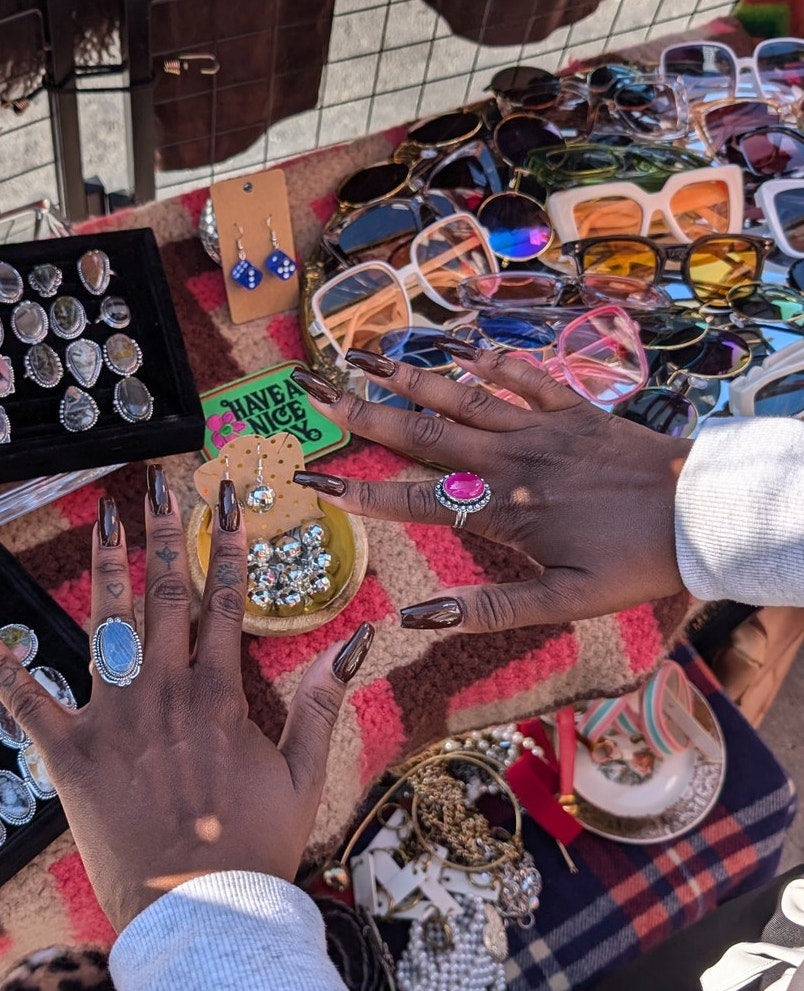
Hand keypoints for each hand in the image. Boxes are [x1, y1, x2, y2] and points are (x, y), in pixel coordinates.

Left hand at [0, 466, 373, 931]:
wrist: (201, 914)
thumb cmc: (255, 847)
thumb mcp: (306, 776)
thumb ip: (322, 704)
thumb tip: (354, 640)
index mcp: (220, 696)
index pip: (226, 600)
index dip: (228, 542)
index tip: (225, 498)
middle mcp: (165, 692)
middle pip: (166, 594)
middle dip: (164, 533)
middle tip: (159, 485)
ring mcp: (114, 719)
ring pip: (106, 624)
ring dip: (106, 565)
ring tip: (103, 515)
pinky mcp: (70, 754)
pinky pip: (28, 701)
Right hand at [290, 348, 692, 632]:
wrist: (703, 514)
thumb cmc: (633, 564)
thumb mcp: (562, 604)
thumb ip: (487, 609)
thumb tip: (417, 617)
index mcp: (502, 510)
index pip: (414, 501)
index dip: (360, 492)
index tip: (313, 478)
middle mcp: (509, 460)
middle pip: (423, 434)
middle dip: (364, 414)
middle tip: (317, 392)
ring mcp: (541, 428)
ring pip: (463, 396)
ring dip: (412, 377)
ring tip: (367, 355)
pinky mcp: (574, 409)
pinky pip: (527, 377)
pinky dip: (495, 361)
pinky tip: (465, 347)